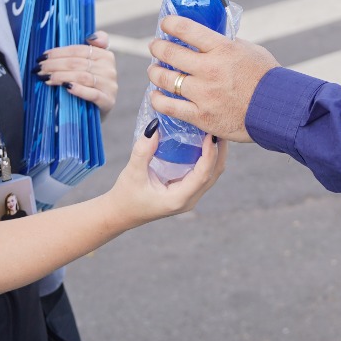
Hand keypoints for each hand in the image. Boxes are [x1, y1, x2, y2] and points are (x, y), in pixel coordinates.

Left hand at [38, 31, 118, 113]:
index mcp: (105, 55)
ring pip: (82, 76)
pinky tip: (65, 88)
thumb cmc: (89, 85)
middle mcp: (110, 69)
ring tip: (45, 78)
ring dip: (60, 76)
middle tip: (39, 69)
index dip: (58, 53)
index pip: (78, 50)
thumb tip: (90, 37)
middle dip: (54, 65)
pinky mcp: (108, 101)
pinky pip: (92, 93)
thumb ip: (92, 47)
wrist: (97, 111)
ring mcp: (110, 86)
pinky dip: (78, 90)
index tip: (42, 57)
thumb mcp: (91, 65)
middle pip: (77, 63)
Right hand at [106, 127, 225, 226]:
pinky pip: (204, 174)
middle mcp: (189, 200)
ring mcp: (190, 197)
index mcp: (179, 199)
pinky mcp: (187, 192)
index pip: (203, 175)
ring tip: (214, 130)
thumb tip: (155, 126)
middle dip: (219, 151)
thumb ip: (143, 150)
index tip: (210, 133)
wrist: (121, 214)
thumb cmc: (126, 196)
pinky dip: (208, 158)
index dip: (210, 153)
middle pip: (214, 174)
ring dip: (216, 154)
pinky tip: (204, 142)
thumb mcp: (132, 172)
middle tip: (218, 126)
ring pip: (212, 174)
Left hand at [146, 16, 278, 142]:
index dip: (171, 24)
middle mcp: (209, 69)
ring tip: (154, 70)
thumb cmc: (267, 78)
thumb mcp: (249, 50)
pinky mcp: (201, 116)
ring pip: (165, 79)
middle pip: (170, 53)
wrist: (277, 110)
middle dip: (158, 47)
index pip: (187, 29)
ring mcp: (203, 94)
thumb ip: (227, 45)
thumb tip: (210, 42)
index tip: (166, 24)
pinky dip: (159, 100)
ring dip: (155, 72)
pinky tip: (156, 95)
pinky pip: (170, 107)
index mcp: (222, 49)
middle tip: (155, 46)